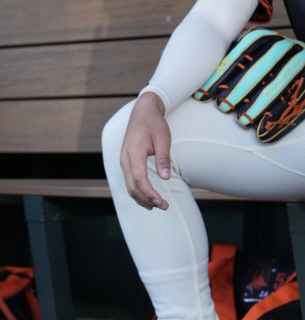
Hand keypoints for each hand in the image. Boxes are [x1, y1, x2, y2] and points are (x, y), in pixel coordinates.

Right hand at [120, 92, 171, 209]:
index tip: (162, 202)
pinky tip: (147, 198)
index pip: (140, 180)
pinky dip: (137, 192)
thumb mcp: (163, 139)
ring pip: (129, 186)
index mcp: (134, 153)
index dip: (150, 194)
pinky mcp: (126, 162)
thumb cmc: (154, 124)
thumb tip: (166, 177)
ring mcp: (124, 161)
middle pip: (133, 186)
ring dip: (141, 198)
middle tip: (164, 206)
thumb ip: (163, 158)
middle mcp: (125, 159)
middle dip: (147, 199)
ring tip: (156, 206)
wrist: (143, 112)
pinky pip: (129, 181)